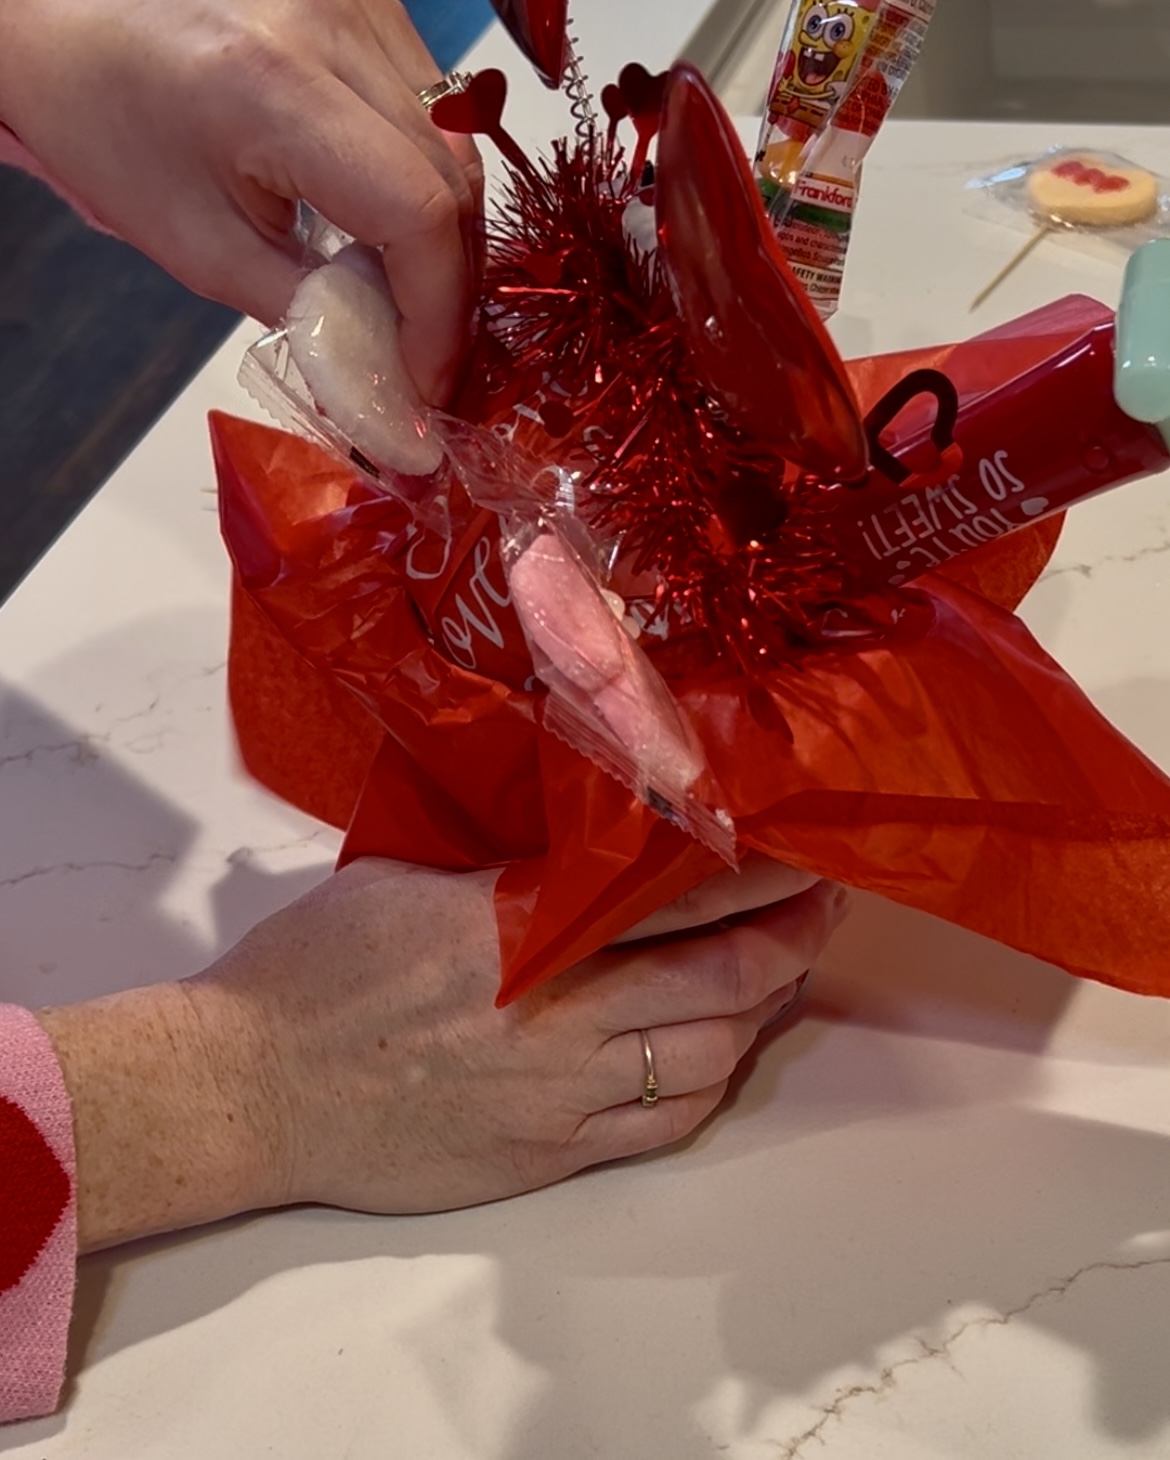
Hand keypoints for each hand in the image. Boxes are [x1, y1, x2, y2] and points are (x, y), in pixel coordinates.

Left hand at [0, 0, 481, 401]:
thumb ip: (306, 316)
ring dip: (449, 245)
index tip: (425, 384)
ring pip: (461, 153)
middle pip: (457, 185)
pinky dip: (431, 191)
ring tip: (414, 311)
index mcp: (276, 85)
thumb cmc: (108, 117)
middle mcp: (336, 26)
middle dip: (452, 295)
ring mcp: (364, 4)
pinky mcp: (373, 7)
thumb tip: (388, 380)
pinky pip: (440, 119)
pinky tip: (397, 237)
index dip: (439, 316)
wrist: (69, 16)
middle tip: (427, 367)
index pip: (417, 211)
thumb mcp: (199, 245)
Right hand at [39, 858, 846, 1248]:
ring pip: (708, 1052)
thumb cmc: (313, 970)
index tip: (792, 847)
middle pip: (717, 973)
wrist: (250, 1089)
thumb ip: (510, 864)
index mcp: (511, 922)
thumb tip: (594, 839)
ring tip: (788, 969)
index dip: (751, 871)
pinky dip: (711, 1082)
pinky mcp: (544, 1155)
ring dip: (765, 1006)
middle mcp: (552, 1009)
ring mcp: (555, 1093)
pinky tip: (724, 1052)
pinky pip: (662, 1125)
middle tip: (821, 904)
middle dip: (790, 934)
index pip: (671, 889)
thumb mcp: (408, 876)